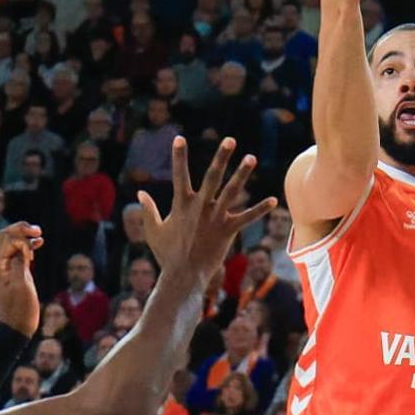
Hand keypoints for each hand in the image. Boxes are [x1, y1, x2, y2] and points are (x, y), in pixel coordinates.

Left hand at [0, 222, 41, 335]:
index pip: (8, 240)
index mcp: (0, 266)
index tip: (32, 256)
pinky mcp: (16, 273)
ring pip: (12, 242)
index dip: (22, 240)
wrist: (17, 327)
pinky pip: (19, 253)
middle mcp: (1, 264)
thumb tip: (22, 247)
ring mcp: (8, 268)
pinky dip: (28, 246)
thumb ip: (20, 264)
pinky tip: (39, 243)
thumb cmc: (20, 309)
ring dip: (24, 235)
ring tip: (39, 234)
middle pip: (6, 236)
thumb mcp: (22, 286)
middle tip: (37, 230)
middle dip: (20, 229)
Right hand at [137, 137, 274, 287]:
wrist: (183, 276)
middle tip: (230, 140)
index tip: (179, 138)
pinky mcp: (227, 231)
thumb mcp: (153, 231)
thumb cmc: (166, 255)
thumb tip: (140, 193)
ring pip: (231, 192)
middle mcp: (200, 207)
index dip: (178, 156)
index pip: (179, 175)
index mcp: (181, 204)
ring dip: (241, 174)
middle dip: (221, 157)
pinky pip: (246, 218)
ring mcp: (215, 218)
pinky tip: (273, 200)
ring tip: (251, 157)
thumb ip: (148, 211)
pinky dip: (260, 210)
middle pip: (212, 176)